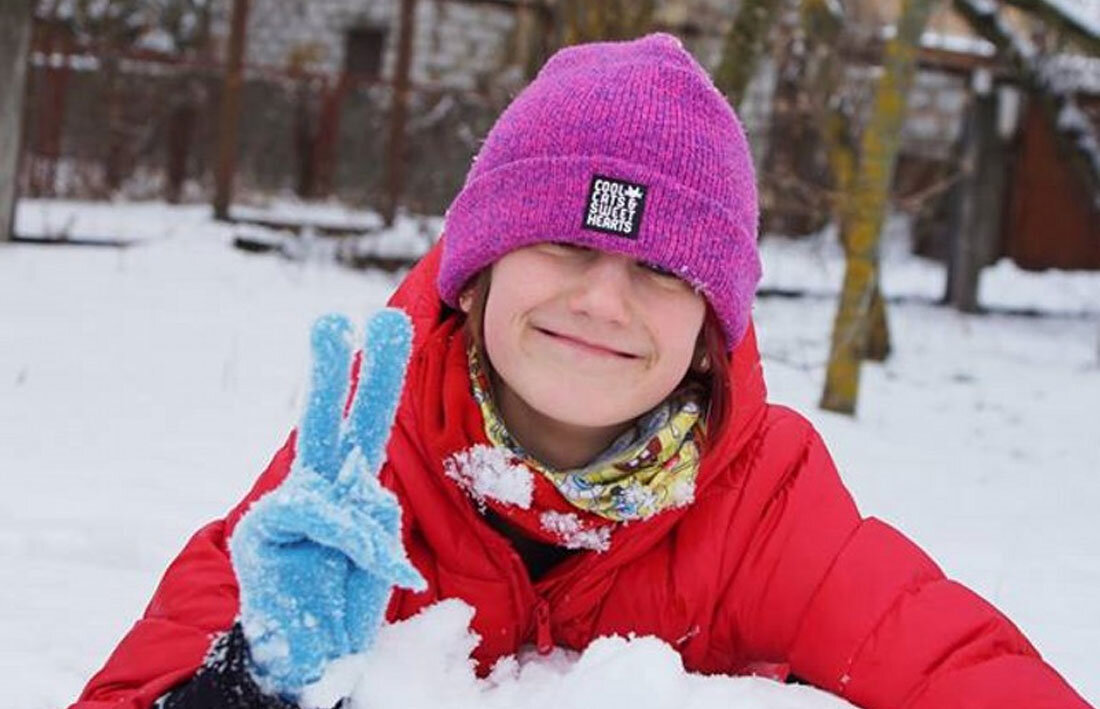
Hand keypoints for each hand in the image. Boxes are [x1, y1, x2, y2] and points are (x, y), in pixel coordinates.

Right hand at [229, 309, 426, 698]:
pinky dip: (354, 536)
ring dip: (361, 482)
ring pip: (324, 460)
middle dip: (334, 364)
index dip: (377, 375)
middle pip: (327, 416)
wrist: (309, 658)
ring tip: (373, 548)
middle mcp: (319, 485)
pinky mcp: (265, 528)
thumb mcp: (379, 557)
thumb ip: (375, 518)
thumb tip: (368, 490)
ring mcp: (290, 504)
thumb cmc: (343, 603)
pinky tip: (375, 560)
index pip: (364, 422)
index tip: (388, 324)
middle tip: (337, 316)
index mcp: (349, 485)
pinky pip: (319, 512)